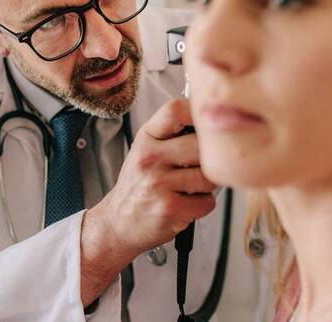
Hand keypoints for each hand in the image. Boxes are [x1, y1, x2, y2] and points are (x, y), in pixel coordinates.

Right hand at [97, 98, 216, 256]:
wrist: (118, 221)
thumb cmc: (139, 183)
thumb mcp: (147, 149)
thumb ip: (173, 133)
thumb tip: (213, 121)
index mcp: (147, 138)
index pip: (176, 110)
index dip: (198, 115)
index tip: (205, 127)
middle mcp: (151, 158)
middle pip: (202, 145)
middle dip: (207, 159)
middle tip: (195, 168)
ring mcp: (159, 183)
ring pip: (209, 176)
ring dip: (206, 185)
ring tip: (188, 188)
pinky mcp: (170, 208)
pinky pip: (208, 202)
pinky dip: (202, 205)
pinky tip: (185, 204)